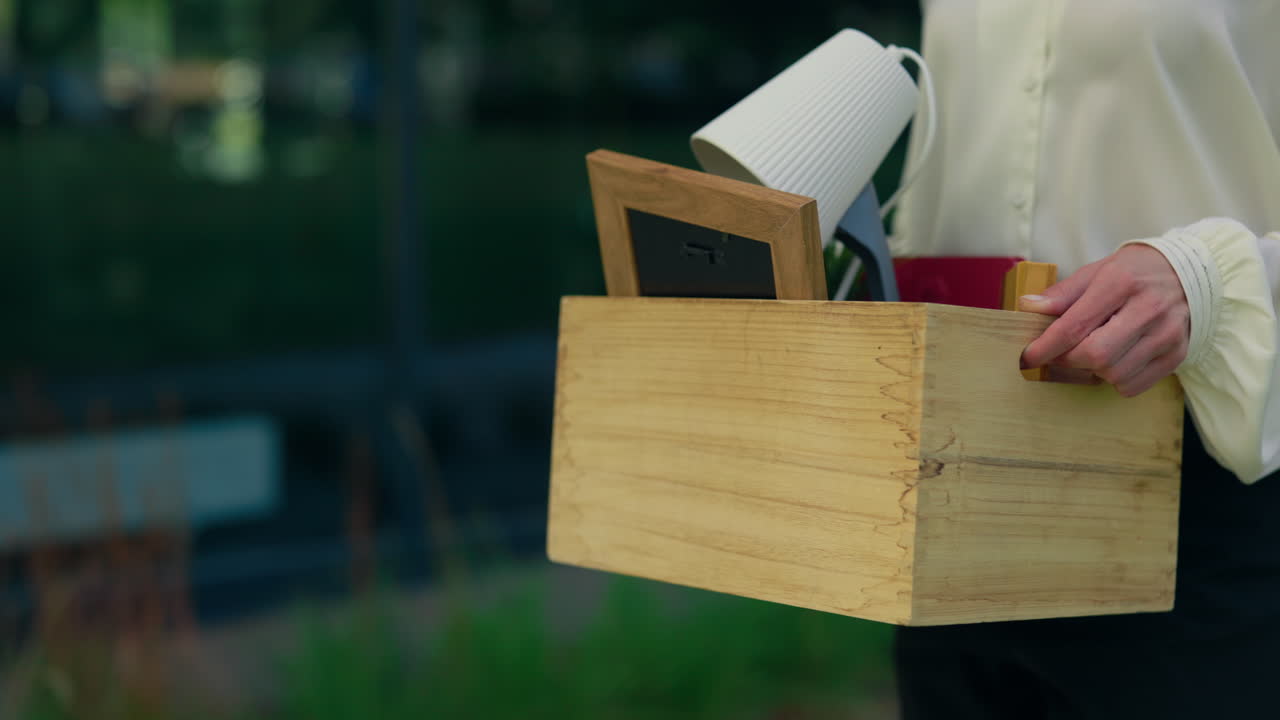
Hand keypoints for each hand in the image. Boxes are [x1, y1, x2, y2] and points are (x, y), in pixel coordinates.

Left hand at [1019, 245, 1189, 396]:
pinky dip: (1114, 380)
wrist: (1191, 273)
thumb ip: (1062, 294)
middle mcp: (1148, 309)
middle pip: (1095, 356)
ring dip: (1091, 371)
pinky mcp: (1177, 354)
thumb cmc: (1133, 273)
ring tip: (1090, 352)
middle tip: (1058, 355)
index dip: (1045, 348)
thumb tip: (1027, 307)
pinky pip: (1133, 385)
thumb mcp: (1096, 271)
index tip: (1027, 358)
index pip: (1074, 326)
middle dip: (1067, 361)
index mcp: (1120, 282)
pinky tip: (1114, 361)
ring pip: (1113, 374)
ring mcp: (1166, 334)